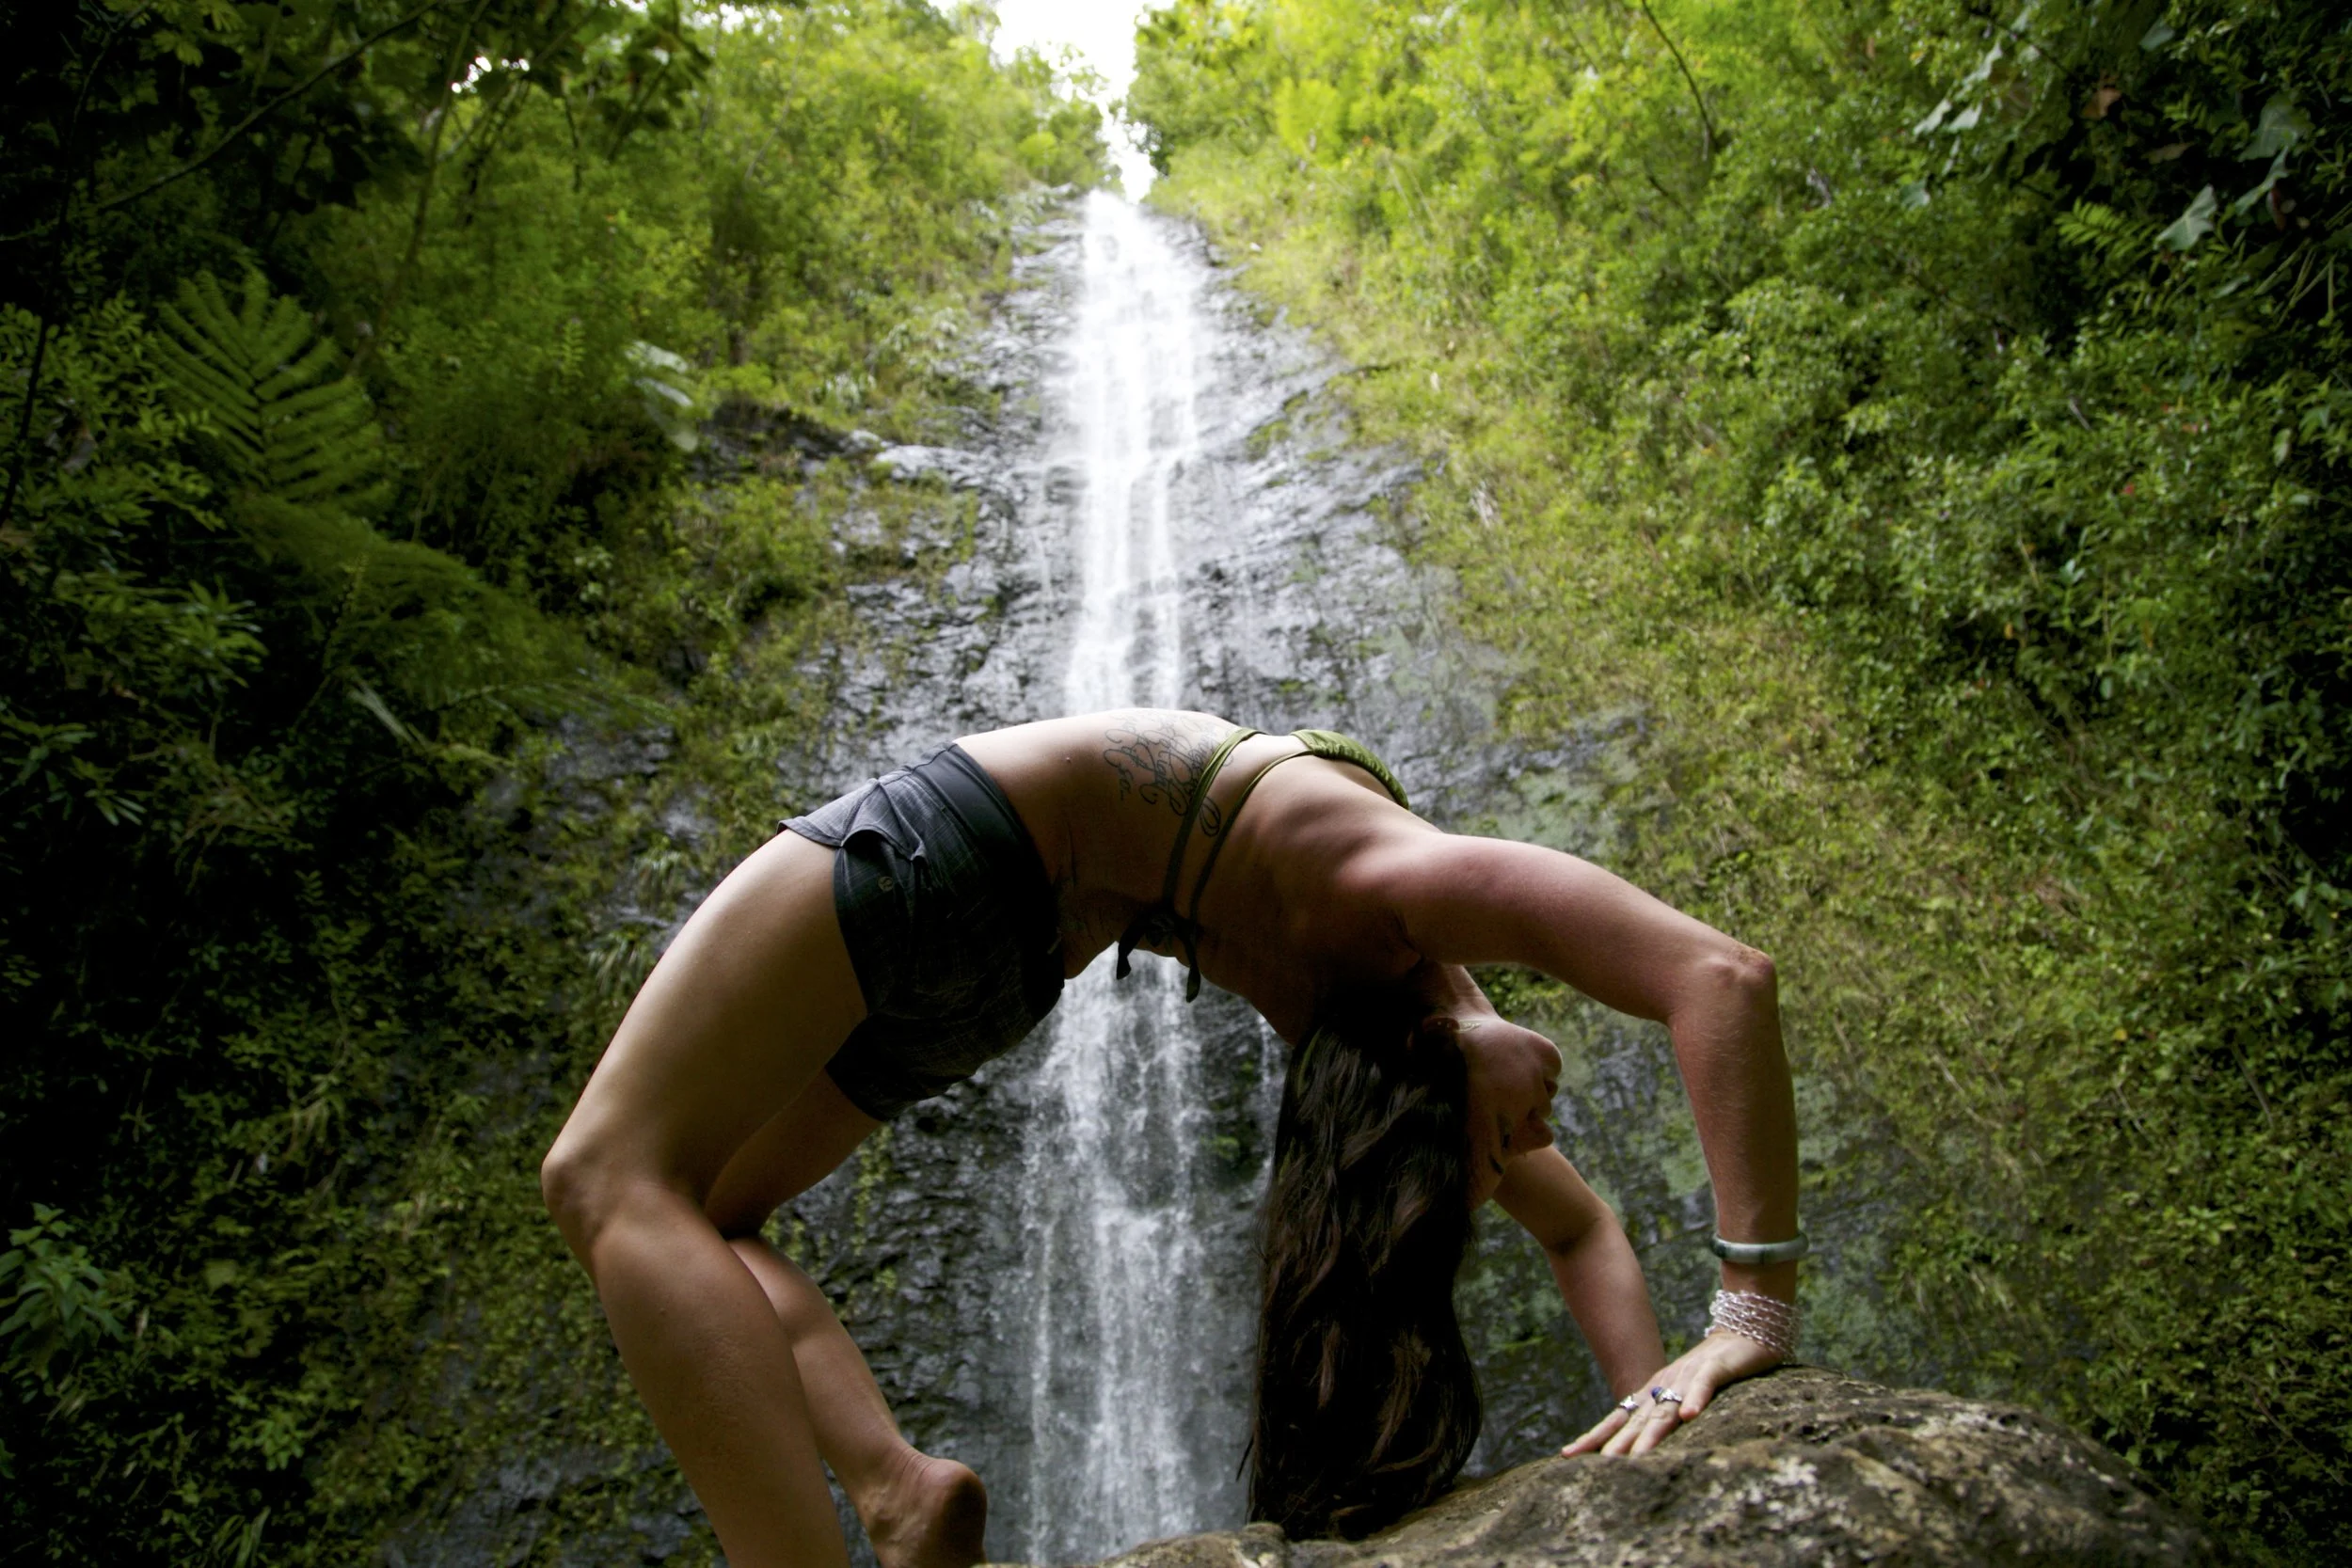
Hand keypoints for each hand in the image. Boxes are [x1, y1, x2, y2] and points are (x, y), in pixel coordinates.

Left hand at [1561, 1330, 1780, 1456]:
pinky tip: (1690, 1416)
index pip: (1618, 1419)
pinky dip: (1696, 1400)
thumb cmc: (1710, 1370)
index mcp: (1652, 1394)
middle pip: (1638, 1420)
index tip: (1567, 1454)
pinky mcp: (1714, 1368)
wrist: (1741, 1334)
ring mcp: (1687, 1376)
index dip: (1595, 1436)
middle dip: (1619, 1444)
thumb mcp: (1680, 1396)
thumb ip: (1660, 1417)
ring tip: (1637, 1456)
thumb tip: (1636, 1445)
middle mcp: (1663, 1386)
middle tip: (1600, 1466)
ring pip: (1667, 1409)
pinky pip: (1703, 1385)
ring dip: (1652, 1433)